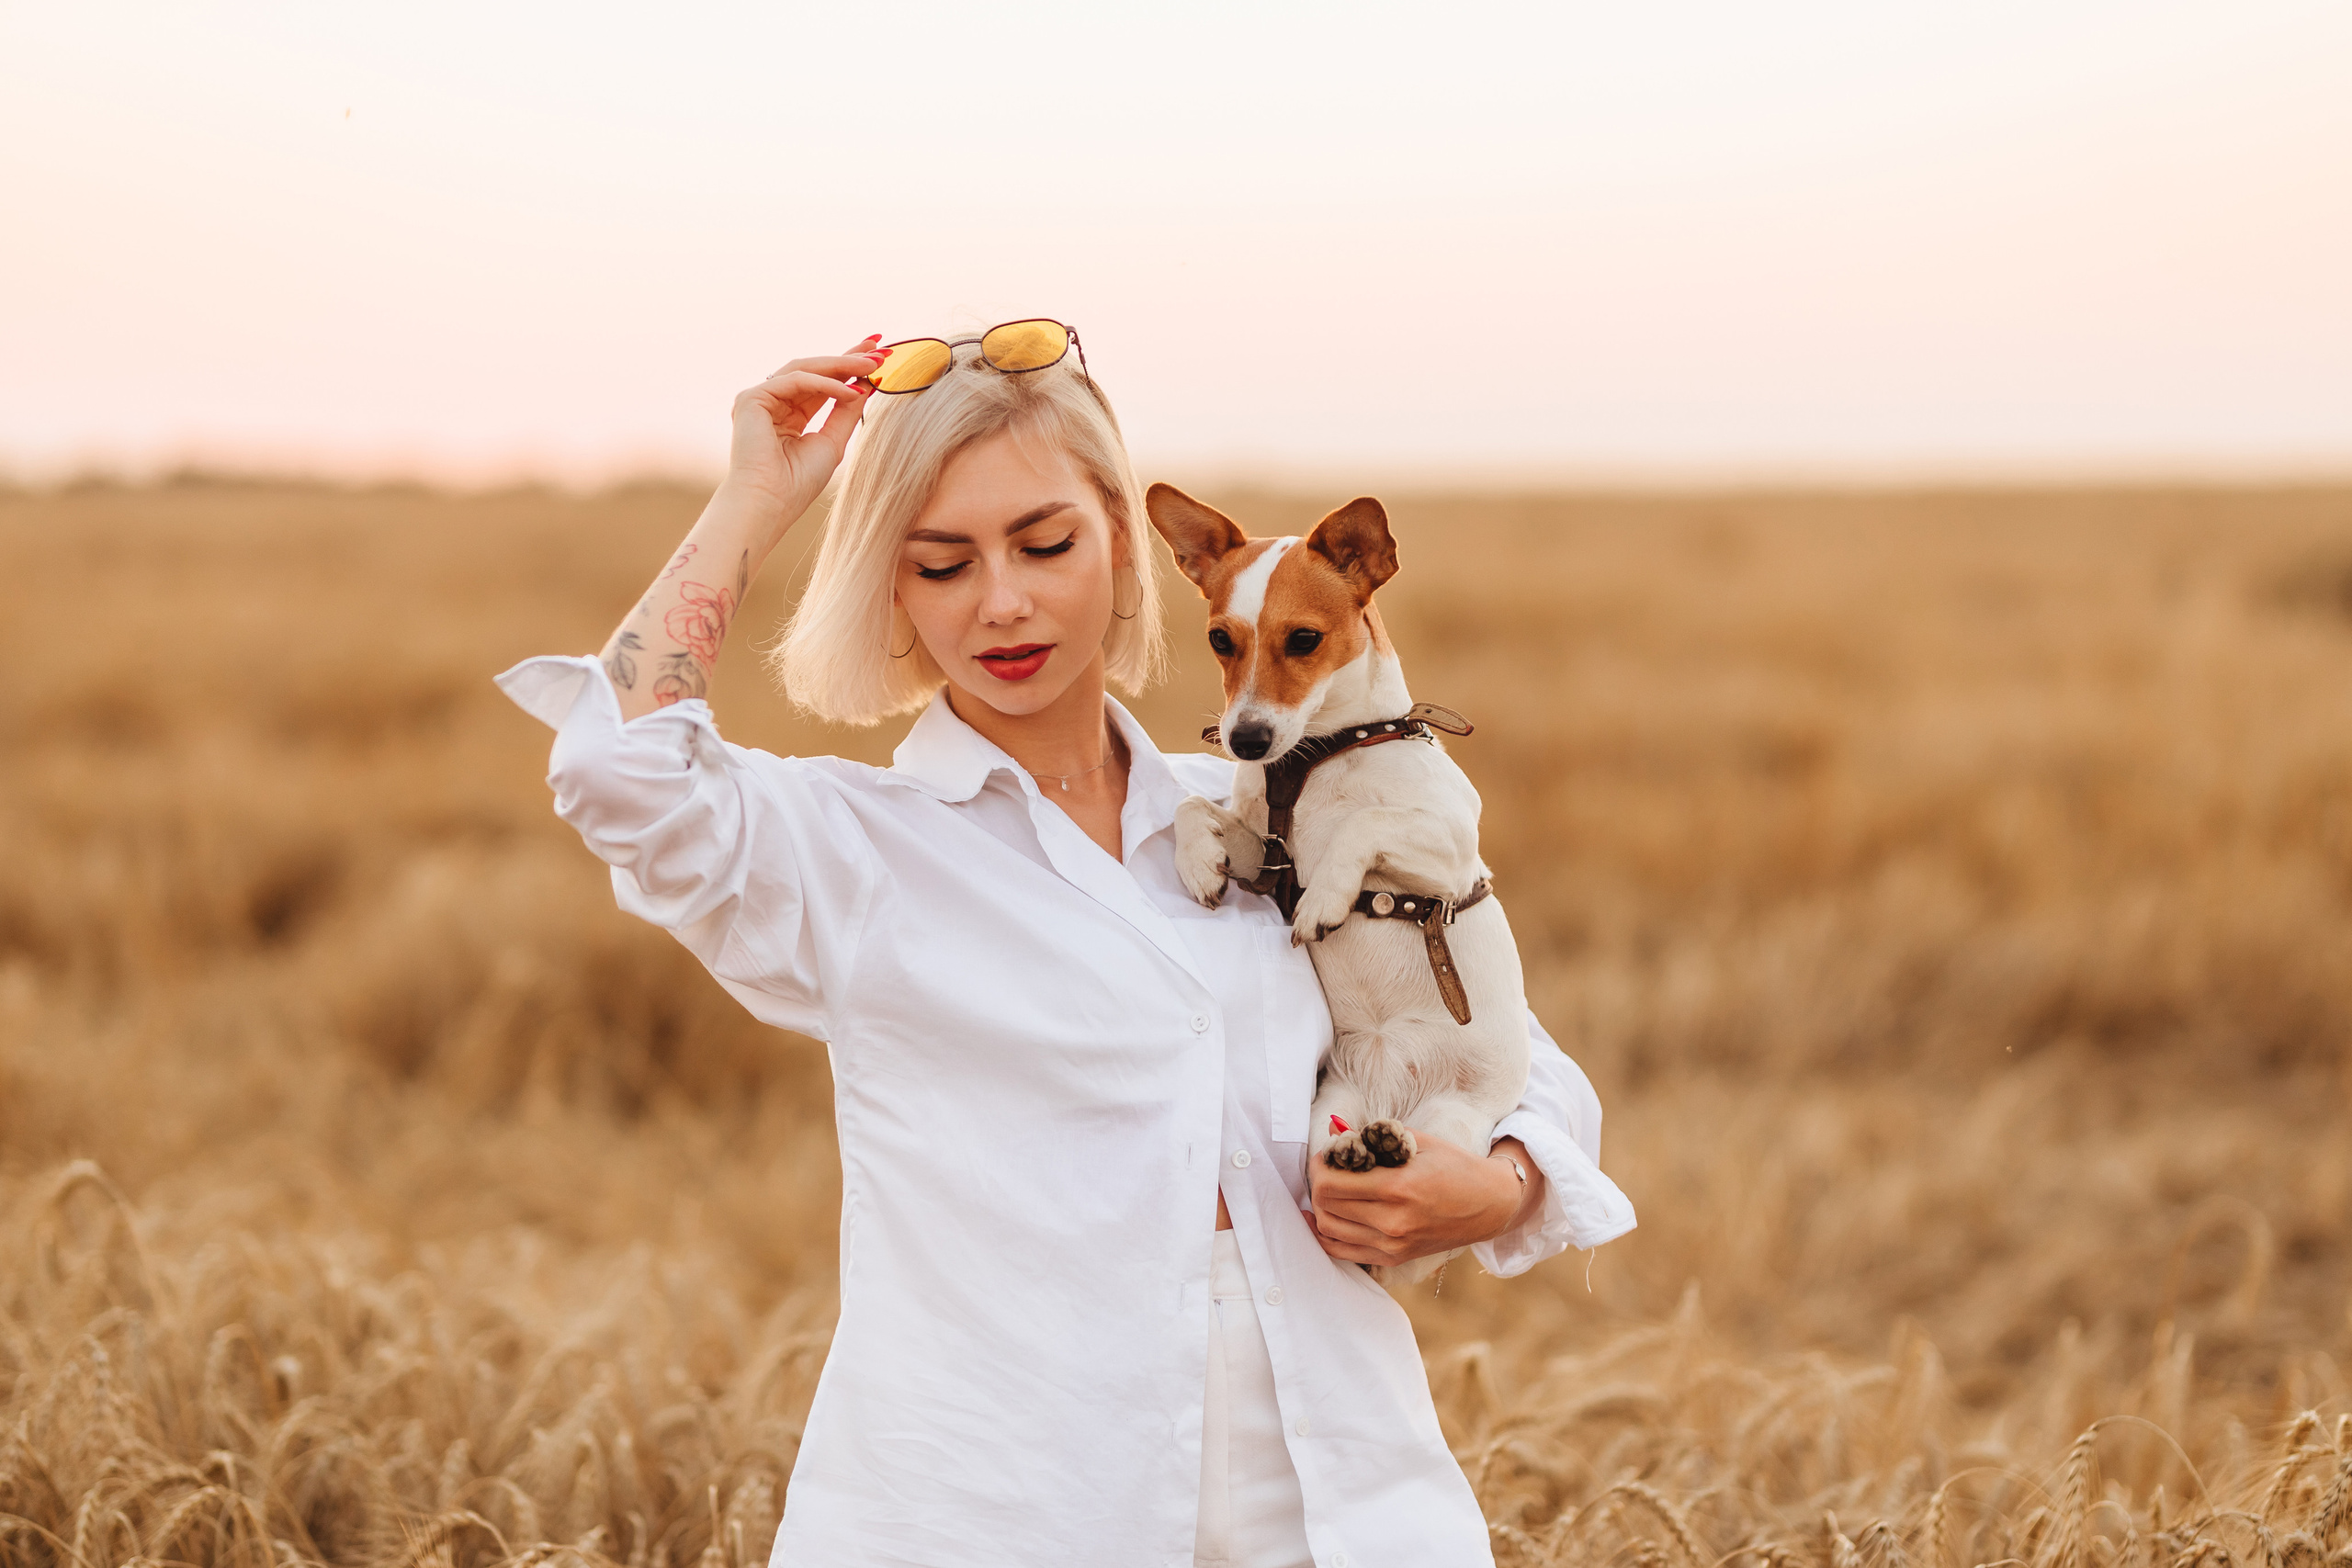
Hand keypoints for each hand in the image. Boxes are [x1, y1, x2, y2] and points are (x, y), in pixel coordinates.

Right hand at [720, 337, 888, 522]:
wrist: (770, 503)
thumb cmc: (798, 483)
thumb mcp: (832, 441)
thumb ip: (846, 411)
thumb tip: (866, 384)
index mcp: (789, 415)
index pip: (822, 384)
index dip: (848, 367)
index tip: (879, 354)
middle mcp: (772, 403)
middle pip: (814, 370)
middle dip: (848, 358)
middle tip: (880, 348)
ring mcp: (759, 399)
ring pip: (804, 369)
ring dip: (841, 365)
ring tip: (872, 364)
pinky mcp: (752, 398)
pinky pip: (795, 381)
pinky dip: (825, 383)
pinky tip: (851, 390)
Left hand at [1309, 1133, 1539, 1267]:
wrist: (1489, 1204)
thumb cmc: (1454, 1166)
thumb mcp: (1416, 1142)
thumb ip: (1373, 1137)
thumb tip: (1335, 1131)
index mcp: (1398, 1188)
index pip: (1331, 1184)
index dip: (1320, 1165)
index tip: (1328, 1154)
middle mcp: (1392, 1222)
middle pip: (1325, 1206)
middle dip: (1319, 1182)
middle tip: (1329, 1168)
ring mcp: (1392, 1245)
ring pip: (1329, 1229)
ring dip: (1321, 1206)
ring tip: (1331, 1188)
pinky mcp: (1393, 1258)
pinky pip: (1342, 1251)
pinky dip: (1327, 1233)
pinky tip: (1322, 1216)